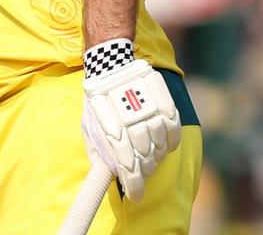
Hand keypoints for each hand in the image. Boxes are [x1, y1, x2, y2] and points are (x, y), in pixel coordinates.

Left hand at [80, 41, 181, 201]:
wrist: (111, 66)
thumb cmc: (98, 101)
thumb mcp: (89, 124)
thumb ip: (97, 149)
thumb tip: (107, 175)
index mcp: (106, 123)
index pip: (125, 162)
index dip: (133, 183)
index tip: (135, 195)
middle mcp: (128, 115)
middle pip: (145, 155)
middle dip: (144, 170)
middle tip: (142, 173)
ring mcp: (147, 106)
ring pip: (160, 143)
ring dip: (156, 156)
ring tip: (150, 156)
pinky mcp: (162, 98)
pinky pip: (173, 127)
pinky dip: (171, 140)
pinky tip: (164, 144)